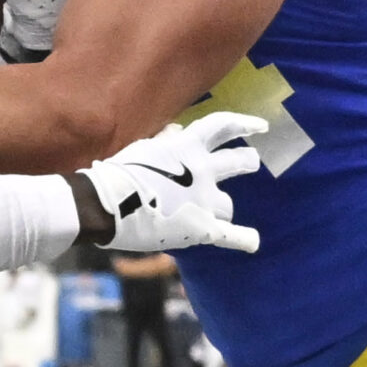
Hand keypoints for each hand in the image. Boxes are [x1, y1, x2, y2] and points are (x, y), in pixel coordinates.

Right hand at [72, 113, 265, 254]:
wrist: (107, 204)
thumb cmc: (118, 173)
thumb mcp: (144, 147)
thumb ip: (166, 140)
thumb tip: (178, 132)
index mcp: (187, 146)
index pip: (222, 127)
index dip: (243, 124)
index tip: (260, 126)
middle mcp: (203, 170)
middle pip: (237, 162)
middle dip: (247, 162)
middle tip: (252, 162)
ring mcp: (205, 200)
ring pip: (227, 204)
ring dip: (222, 207)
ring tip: (218, 212)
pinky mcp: (202, 228)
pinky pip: (230, 235)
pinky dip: (243, 239)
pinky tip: (253, 242)